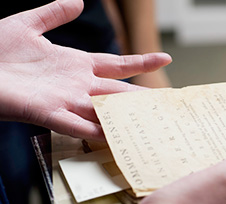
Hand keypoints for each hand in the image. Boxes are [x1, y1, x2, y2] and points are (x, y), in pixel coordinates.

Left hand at [0, 0, 171, 139]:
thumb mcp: (26, 25)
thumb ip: (53, 13)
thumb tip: (78, 1)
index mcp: (75, 63)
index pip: (116, 64)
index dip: (141, 62)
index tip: (165, 58)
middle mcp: (76, 84)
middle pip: (117, 91)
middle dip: (141, 97)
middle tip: (167, 103)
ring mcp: (64, 100)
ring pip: (103, 110)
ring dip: (126, 117)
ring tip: (150, 123)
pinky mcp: (46, 113)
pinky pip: (76, 125)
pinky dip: (96, 132)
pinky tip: (115, 137)